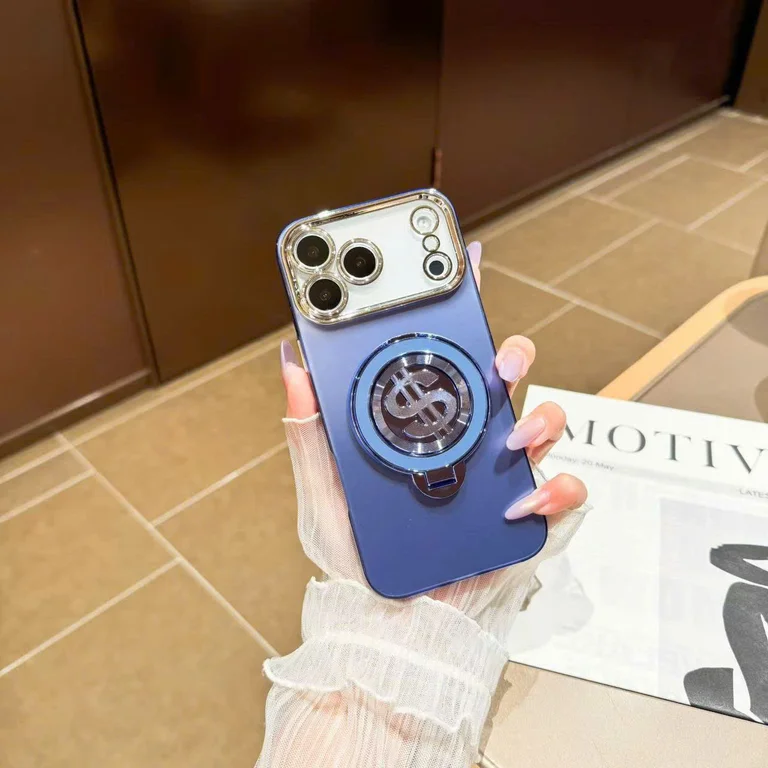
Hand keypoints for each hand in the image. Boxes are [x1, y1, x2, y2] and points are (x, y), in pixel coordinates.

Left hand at [281, 240, 586, 522]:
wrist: (388, 619)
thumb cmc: (358, 552)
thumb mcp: (324, 487)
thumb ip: (311, 429)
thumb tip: (293, 362)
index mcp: (426, 422)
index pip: (447, 354)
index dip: (460, 305)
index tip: (461, 260)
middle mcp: (469, 439)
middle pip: (506, 377)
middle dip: (512, 353)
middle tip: (496, 358)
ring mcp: (501, 475)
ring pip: (543, 423)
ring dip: (540, 419)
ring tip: (511, 441)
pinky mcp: (524, 517)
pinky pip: (561, 494)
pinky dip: (556, 492)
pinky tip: (525, 501)